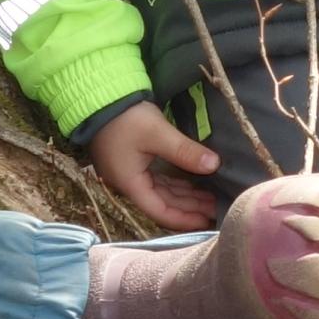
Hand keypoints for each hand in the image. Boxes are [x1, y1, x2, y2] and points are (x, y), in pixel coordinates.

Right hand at [87, 102, 222, 230]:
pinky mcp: (134, 162)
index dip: (185, 220)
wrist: (100, 97)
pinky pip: (158, 181)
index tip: (207, 221)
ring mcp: (131, 173)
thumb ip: (185, 151)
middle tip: (218, 210)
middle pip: (164, 204)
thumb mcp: (158, 134)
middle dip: (190, 209)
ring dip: (185, 197)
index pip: (161, 212)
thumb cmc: (126, 118)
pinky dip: (176, 185)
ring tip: (210, 199)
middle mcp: (130, 184)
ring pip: (162, 192)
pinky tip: (193, 185)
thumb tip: (214, 165)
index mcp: (131, 184)